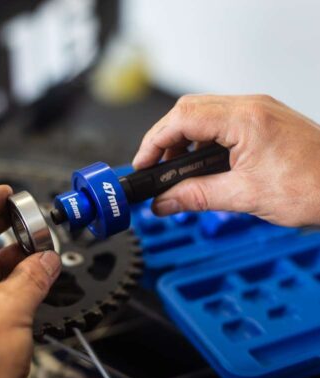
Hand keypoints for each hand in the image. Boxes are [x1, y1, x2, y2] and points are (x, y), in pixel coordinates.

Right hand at [133, 95, 319, 226]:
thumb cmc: (315, 188)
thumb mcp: (245, 196)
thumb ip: (196, 197)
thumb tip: (164, 202)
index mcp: (246, 119)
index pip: (182, 119)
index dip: (155, 142)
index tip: (143, 164)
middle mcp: (250, 107)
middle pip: (188, 111)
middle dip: (165, 139)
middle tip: (155, 167)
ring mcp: (256, 112)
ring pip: (202, 115)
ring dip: (182, 141)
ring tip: (176, 170)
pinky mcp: (261, 121)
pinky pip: (219, 122)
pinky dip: (201, 142)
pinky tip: (199, 163)